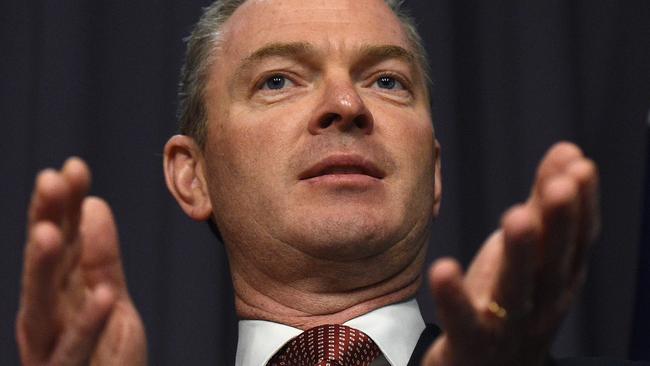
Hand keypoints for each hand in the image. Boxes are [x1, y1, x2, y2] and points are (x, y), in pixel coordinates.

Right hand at [16, 158, 146, 364]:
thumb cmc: (107, 352)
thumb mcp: (110, 295)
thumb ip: (101, 256)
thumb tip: (92, 204)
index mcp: (60, 292)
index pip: (60, 241)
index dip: (63, 206)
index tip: (74, 168)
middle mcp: (48, 315)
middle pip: (44, 263)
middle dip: (44, 221)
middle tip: (49, 181)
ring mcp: (52, 346)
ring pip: (41, 304)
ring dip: (44, 266)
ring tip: (49, 231)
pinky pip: (76, 348)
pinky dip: (88, 321)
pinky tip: (103, 293)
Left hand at [424, 142, 599, 365]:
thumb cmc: (512, 299)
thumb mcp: (530, 250)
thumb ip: (545, 204)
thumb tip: (569, 150)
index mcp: (556, 276)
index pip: (576, 238)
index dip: (582, 203)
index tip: (579, 164)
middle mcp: (541, 302)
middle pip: (553, 261)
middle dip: (560, 222)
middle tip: (560, 184)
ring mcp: (508, 325)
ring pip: (517, 289)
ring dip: (520, 253)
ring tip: (517, 215)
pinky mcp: (472, 342)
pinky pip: (464, 320)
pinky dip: (455, 297)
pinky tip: (444, 269)